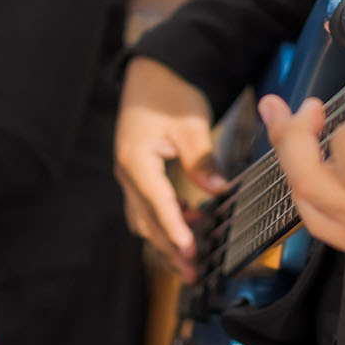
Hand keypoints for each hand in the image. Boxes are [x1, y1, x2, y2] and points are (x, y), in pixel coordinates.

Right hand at [114, 56, 227, 281]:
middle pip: (146, 219)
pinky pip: (147, 203)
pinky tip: (188, 222)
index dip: (173, 231)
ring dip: (164, 239)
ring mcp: (129, 171)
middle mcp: (127, 171)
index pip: (156, 204)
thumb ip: (202, 161)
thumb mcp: (191, 124)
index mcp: (136, 160)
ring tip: (188, 260)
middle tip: (191, 273)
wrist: (154, 71)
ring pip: (144, 216)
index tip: (188, 253)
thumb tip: (217, 191)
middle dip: (168, 248)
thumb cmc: (171, 92)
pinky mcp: (137, 169)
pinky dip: (165, 218)